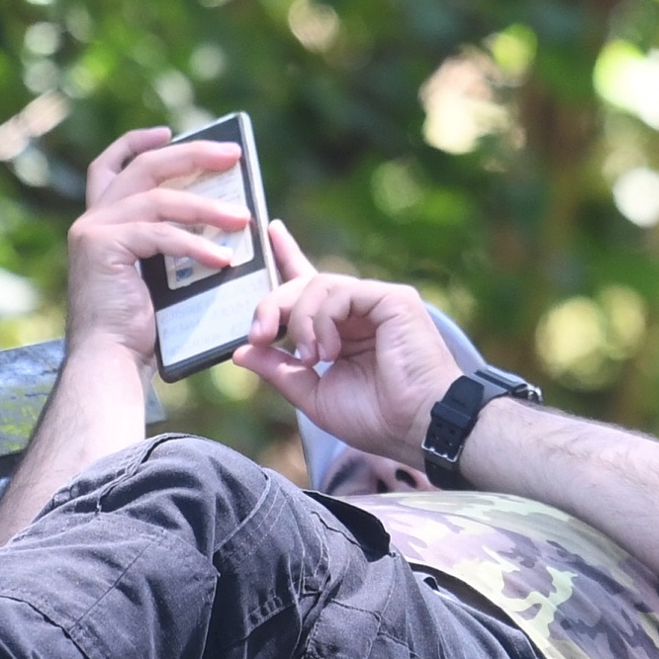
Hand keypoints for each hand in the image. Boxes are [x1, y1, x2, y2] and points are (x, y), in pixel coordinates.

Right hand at [55, 126, 256, 366]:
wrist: (109, 362)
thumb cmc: (138, 329)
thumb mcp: (156, 275)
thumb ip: (170, 242)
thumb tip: (222, 218)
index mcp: (98, 223)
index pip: (109, 165)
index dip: (137, 142)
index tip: (169, 131)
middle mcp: (90, 219)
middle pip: (144, 167)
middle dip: (192, 156)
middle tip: (233, 155)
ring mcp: (93, 230)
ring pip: (159, 200)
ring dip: (207, 208)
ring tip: (243, 219)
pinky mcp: (102, 246)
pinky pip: (160, 235)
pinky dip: (195, 245)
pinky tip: (223, 259)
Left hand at [230, 228, 467, 470]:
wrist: (417, 427)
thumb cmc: (376, 418)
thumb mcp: (313, 395)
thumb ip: (279, 371)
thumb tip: (241, 351)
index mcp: (343, 330)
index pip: (310, 286)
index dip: (289, 255)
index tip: (271, 231)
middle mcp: (360, 311)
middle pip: (304, 284)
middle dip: (272, 306)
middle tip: (258, 336)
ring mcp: (377, 302)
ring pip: (318, 285)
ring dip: (299, 321)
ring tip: (311, 358)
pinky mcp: (392, 299)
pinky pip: (340, 292)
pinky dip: (323, 320)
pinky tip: (331, 351)